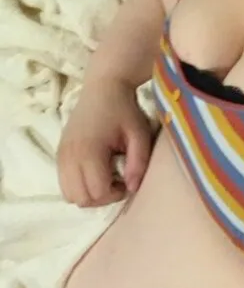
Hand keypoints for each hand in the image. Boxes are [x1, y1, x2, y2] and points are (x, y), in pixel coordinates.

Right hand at [58, 77, 152, 206]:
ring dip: (89, 194)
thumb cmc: (125, 110)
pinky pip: (64, 184)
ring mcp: (61, 155)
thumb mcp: (139, 134)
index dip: (115, 194)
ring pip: (69, 195)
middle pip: (81, 199)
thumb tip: (132, 188)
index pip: (97, 192)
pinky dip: (79, 186)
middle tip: (117, 181)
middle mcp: (69, 155)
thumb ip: (139, 163)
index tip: (127, 180)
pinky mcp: (59, 154)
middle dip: (102, 197)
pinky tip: (95, 172)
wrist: (103, 87)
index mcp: (89, 150)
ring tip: (106, 178)